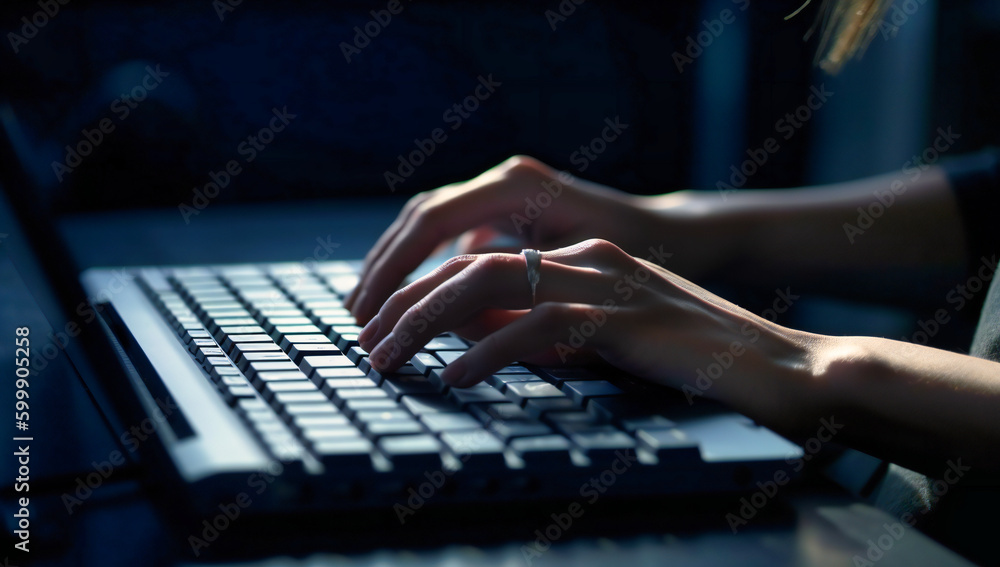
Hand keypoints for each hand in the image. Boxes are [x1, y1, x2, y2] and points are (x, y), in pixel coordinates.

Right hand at [345, 155, 666, 324]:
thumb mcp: (578, 275)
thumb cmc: (640, 255)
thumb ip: (516, 292)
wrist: (678, 233)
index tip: (371, 308)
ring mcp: (506, 191)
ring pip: (430, 221)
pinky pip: (452, 231)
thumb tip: (453, 322)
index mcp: (518, 186)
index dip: (395, 266)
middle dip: (384, 266)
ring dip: (396, 263)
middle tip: (357, 313)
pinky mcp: (508, 210)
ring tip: (367, 305)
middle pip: (420, 216)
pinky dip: (424, 261)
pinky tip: (410, 294)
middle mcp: (506, 179)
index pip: (432, 220)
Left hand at [357, 239, 810, 408]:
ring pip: (490, 283)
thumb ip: (548, 334)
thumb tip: (473, 342)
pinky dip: (488, 351)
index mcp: (586, 261)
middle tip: (365, 341)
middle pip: (473, 263)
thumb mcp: (608, 343)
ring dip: (427, 321)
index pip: (485, 259)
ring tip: (388, 358)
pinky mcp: (624, 318)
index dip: (426, 289)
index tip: (385, 324)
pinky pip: (537, 325)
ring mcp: (608, 283)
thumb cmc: (697, 364)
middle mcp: (590, 260)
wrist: (784, 370)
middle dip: (408, 301)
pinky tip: (458, 377)